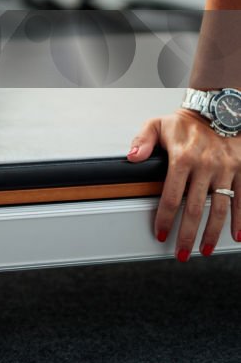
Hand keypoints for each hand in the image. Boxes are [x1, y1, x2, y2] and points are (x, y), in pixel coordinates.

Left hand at [127, 108, 240, 258]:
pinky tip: (236, 236)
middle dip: (187, 235)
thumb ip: (142, 141)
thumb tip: (132, 158)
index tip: (161, 234)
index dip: (165, 218)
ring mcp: (224, 170)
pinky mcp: (240, 171)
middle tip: (181, 253)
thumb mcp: (158, 124)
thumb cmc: (185, 122)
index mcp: (182, 157)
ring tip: (204, 250)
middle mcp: (205, 165)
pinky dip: (240, 220)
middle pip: (194, 209)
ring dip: (212, 234)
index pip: (170, 196)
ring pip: (219, 209)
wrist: (217, 109)